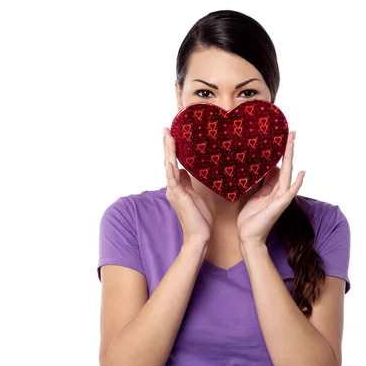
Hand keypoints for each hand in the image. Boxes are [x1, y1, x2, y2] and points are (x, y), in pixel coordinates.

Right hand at [163, 128, 212, 243]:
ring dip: (168, 151)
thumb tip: (183, 170)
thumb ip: (187, 183)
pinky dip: (170, 169)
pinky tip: (170, 160)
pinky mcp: (178, 197)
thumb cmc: (199, 219)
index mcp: (177, 187)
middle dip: (167, 145)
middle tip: (166, 129)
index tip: (171, 135)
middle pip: (168, 162)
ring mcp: (174, 192)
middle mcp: (172, 188)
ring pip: (168, 167)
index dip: (171, 150)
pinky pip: (173, 181)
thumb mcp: (194, 195)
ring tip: (167, 136)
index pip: (172, 164)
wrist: (199, 236)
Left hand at [237, 130, 304, 245]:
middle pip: (286, 166)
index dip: (281, 152)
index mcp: (272, 188)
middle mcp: (279, 191)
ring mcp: (281, 198)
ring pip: (288, 173)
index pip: (279, 165)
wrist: (248, 236)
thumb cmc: (251, 217)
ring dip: (291, 157)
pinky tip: (302, 173)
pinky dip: (297, 183)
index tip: (283, 137)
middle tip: (292, 132)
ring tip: (293, 142)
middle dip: (288, 149)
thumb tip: (265, 167)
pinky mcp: (279, 205)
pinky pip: (290, 192)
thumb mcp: (254, 194)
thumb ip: (262, 182)